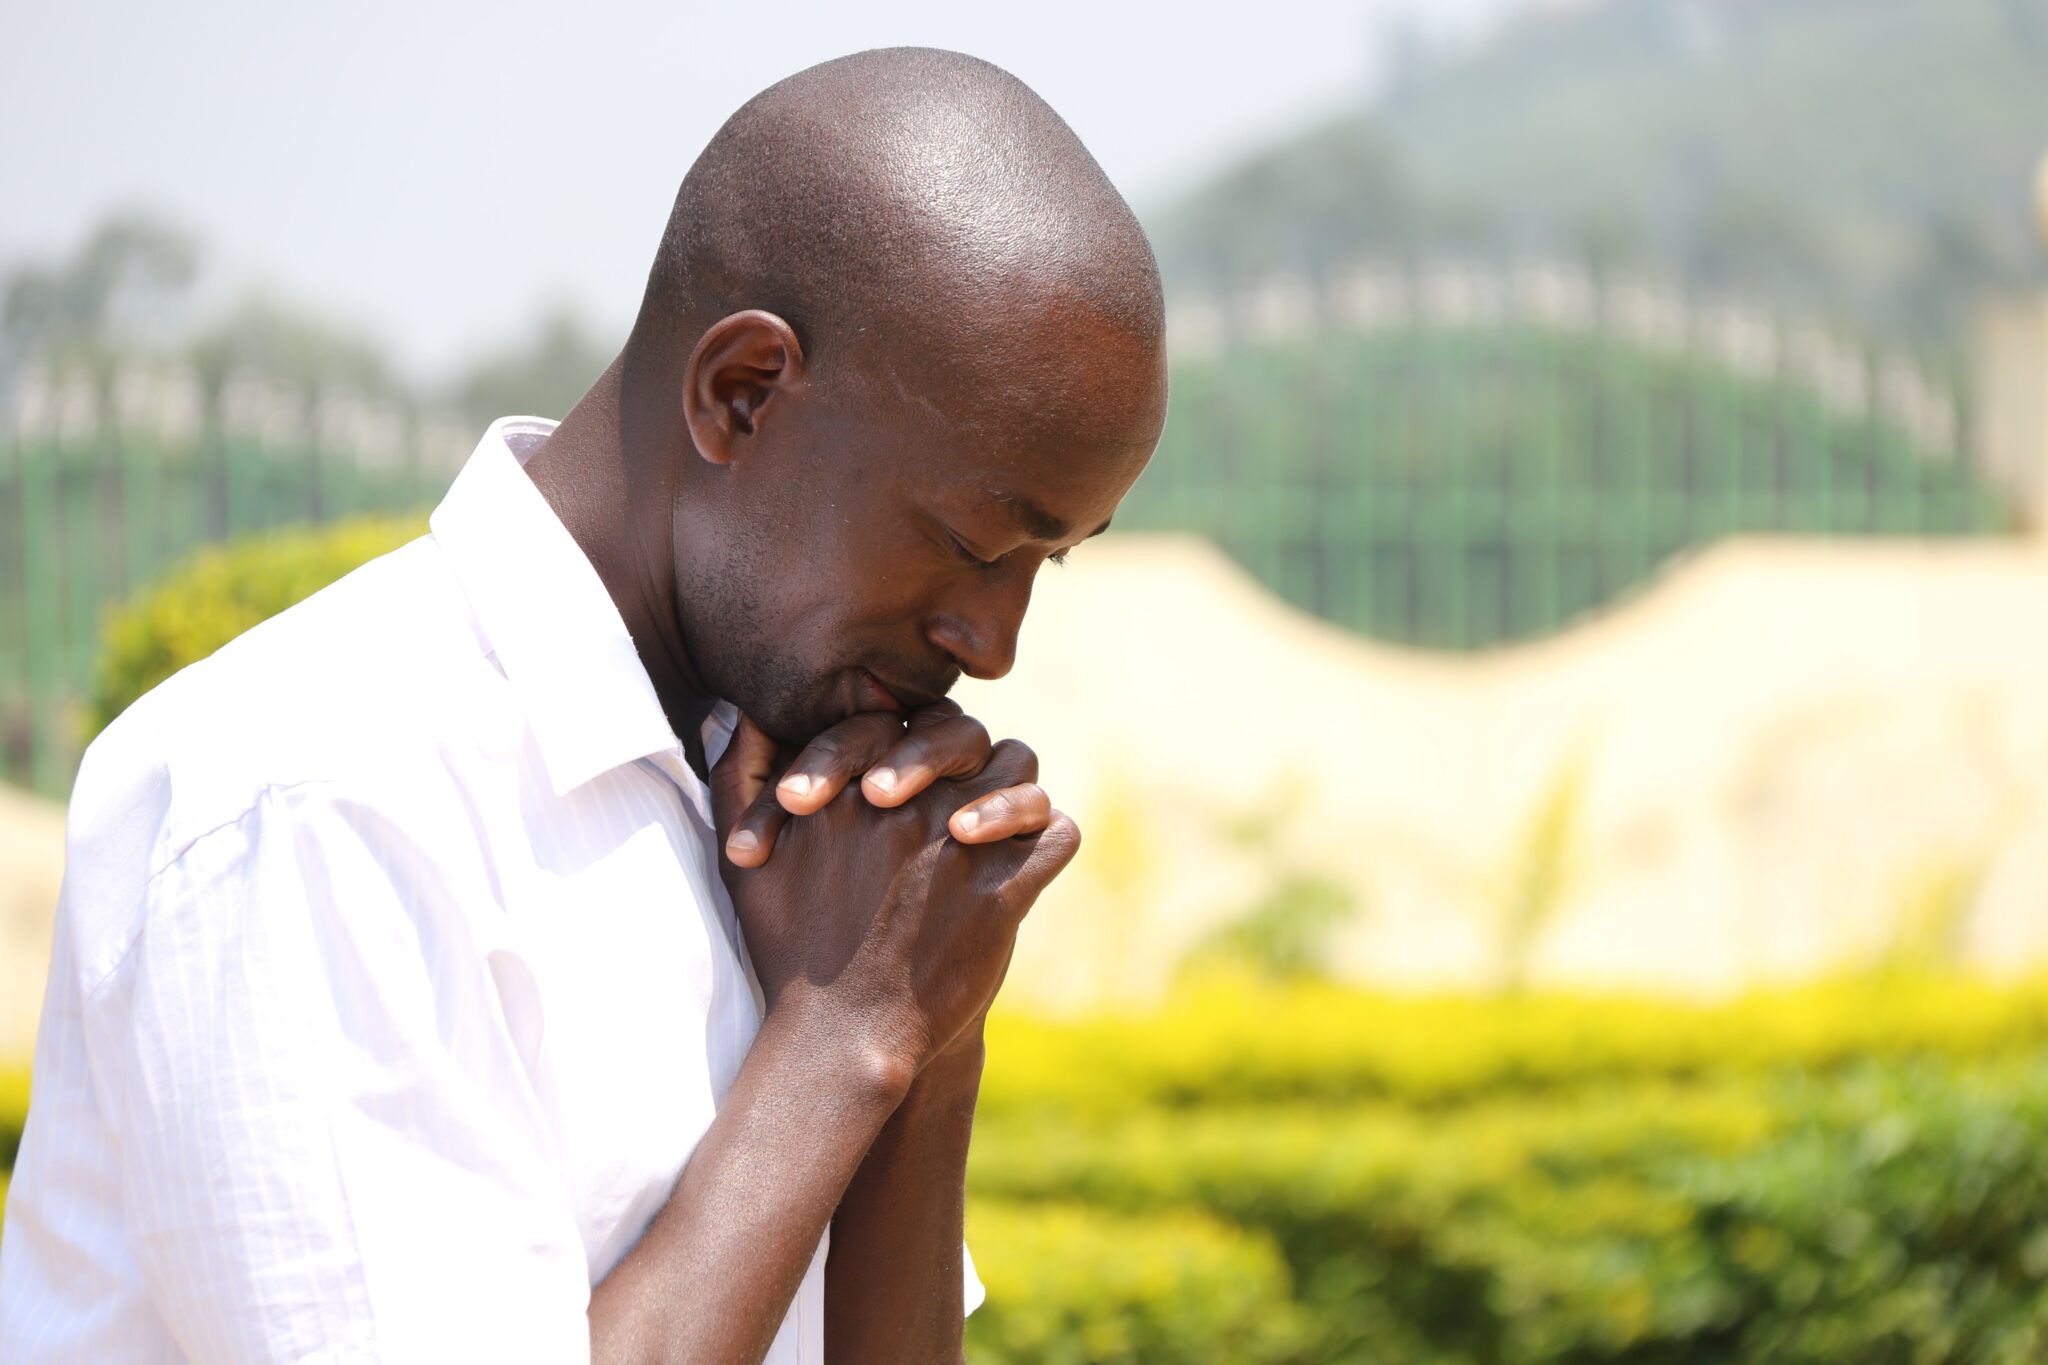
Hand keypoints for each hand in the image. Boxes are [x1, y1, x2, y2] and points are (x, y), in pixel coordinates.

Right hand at [710, 712, 1079, 1076]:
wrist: (843, 1038)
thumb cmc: (791, 950)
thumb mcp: (746, 861)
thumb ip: (736, 777)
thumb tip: (740, 711)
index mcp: (851, 790)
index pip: (895, 719)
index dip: (899, 741)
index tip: (891, 784)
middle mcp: (910, 806)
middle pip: (962, 733)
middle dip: (958, 752)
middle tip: (948, 790)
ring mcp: (961, 845)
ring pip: (1018, 769)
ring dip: (1010, 789)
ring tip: (990, 819)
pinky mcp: (1005, 891)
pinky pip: (1056, 834)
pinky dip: (1048, 839)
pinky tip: (1026, 857)